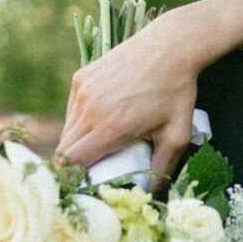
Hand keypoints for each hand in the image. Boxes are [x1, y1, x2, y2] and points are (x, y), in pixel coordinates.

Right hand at [57, 7, 211, 181]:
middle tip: (88, 172)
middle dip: (72, 165)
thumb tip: (152, 194)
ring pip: (67, 129)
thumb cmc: (177, 92)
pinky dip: (79, 120)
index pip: (73, 162)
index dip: (72, 178)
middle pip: (65, 149)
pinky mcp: (80, 77)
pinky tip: (99, 121)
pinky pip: (71, 109)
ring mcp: (83, 91)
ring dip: (76, 143)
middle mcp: (91, 109)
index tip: (80, 186)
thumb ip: (162, 168)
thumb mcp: (177, 135)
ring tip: (96, 148)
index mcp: (112, 127)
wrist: (170, 46)